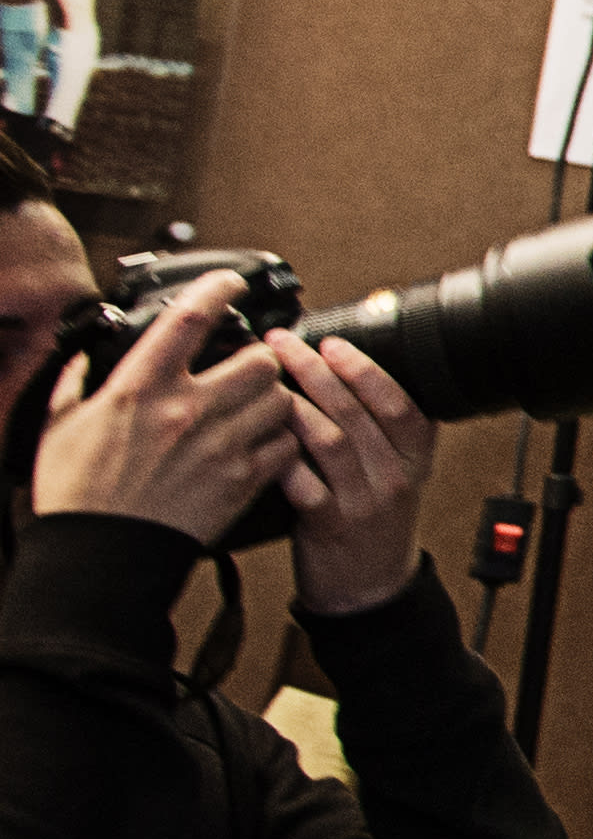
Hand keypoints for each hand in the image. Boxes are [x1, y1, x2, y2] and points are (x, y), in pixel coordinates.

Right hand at [32, 274, 300, 544]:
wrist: (101, 557)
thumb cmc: (77, 495)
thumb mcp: (59, 427)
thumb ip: (75, 383)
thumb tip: (84, 355)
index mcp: (139, 389)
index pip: (189, 319)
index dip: (218, 288)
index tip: (232, 280)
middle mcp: (186, 410)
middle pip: (259, 360)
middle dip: (261, 359)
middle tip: (252, 366)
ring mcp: (220, 445)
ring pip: (281, 399)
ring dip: (275, 398)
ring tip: (259, 406)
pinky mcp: (242, 481)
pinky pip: (287, 445)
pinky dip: (284, 441)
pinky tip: (266, 444)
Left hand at [272, 332, 435, 615]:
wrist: (369, 590)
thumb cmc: (372, 523)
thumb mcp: (395, 472)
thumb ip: (378, 430)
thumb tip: (339, 371)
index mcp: (414, 457)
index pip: (399, 402)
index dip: (366, 369)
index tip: (333, 342)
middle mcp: (393, 476)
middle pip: (359, 412)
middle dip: (318, 371)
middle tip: (285, 345)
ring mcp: (364, 502)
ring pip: (331, 441)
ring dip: (296, 407)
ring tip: (267, 384)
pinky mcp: (330, 526)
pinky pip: (306, 485)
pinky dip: (283, 459)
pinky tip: (263, 439)